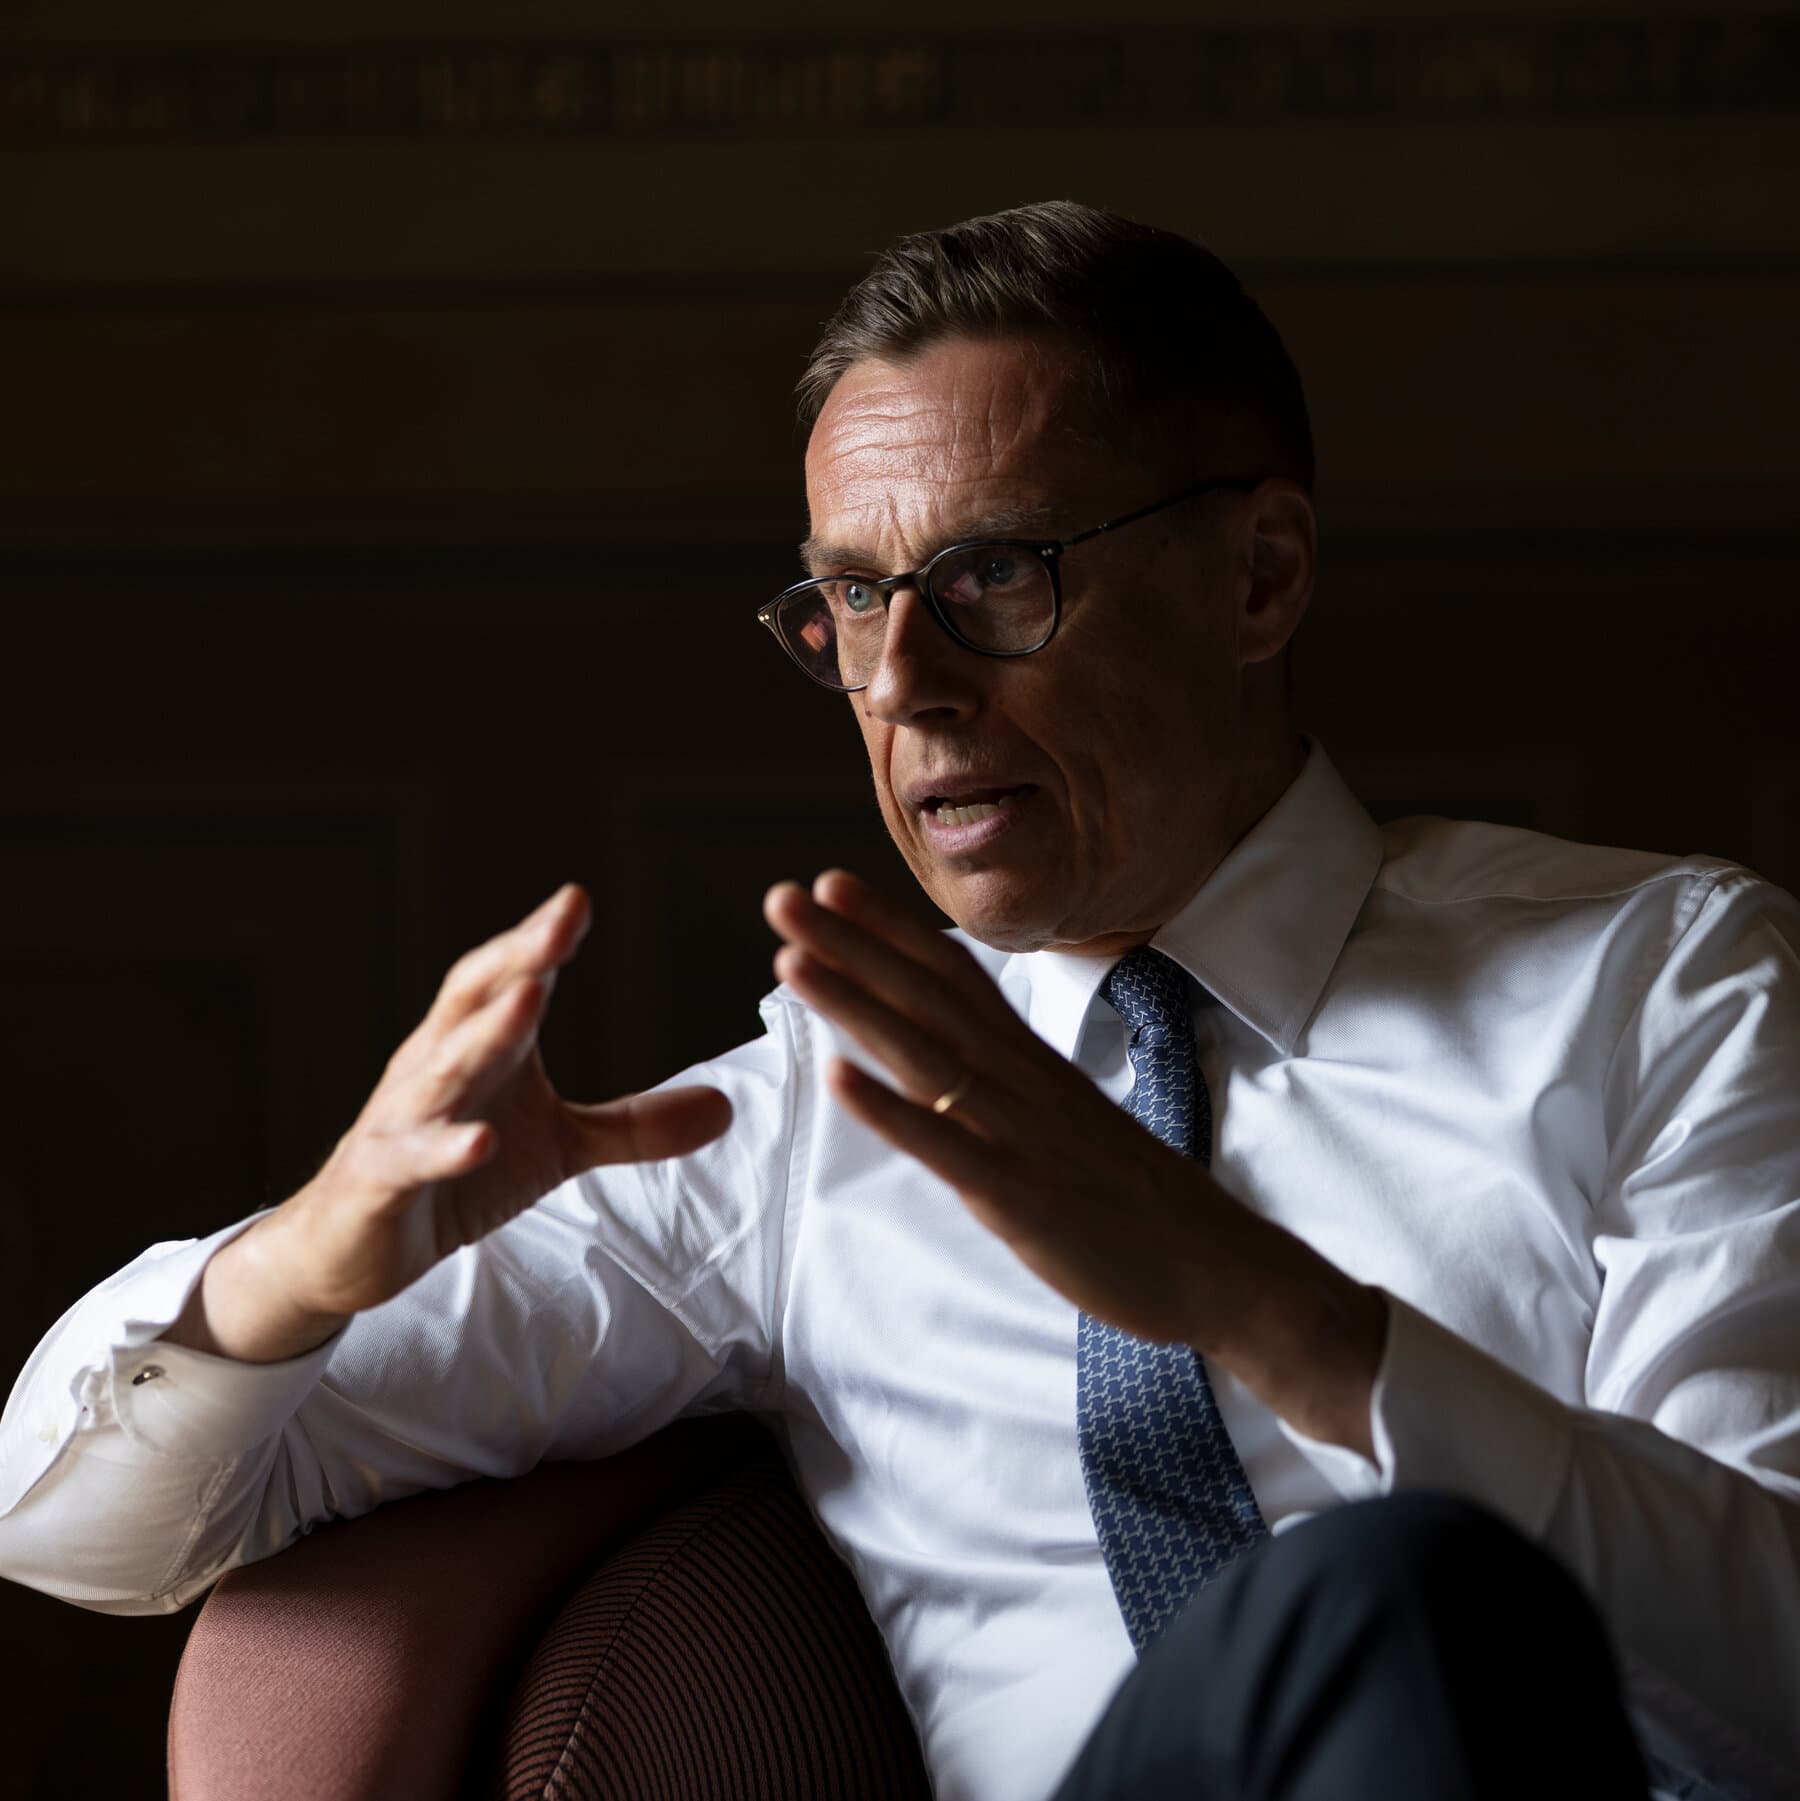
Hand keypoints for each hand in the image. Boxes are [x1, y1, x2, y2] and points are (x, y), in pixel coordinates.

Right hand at [180, 885, 730, 1356]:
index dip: (538, 939)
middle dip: (518, 959)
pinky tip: (480, 1141)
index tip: (578, 899)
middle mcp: (432, 1069)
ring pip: (441, 1069)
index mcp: (475, 1047)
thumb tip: (726, 1107)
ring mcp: (401, 1122)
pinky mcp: (380, 1181)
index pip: (506, 978)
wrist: (349, 1247)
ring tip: (528, 999)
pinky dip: (445, 1148)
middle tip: (560, 920)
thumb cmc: (454, 1173)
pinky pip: (411, 1158)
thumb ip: (633, 1126)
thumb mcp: (557, 1148)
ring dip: (484, 1034)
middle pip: (473, 1002)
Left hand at [763, 869, 1256, 1347]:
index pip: (952, 977)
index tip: (828, 885)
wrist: (1221, 1266)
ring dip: (854, 1005)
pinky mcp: (1021, 1194)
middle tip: (781, 897)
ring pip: (925, 1055)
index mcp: (1031, 1064)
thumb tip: (959, 1055)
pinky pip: (946, 1146)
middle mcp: (1021, 1082)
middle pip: (925, 997)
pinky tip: (835, 1078)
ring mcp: (1020, 1133)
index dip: (888, 930)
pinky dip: (889, 1111)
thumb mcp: (1069, 1121)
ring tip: (790, 961)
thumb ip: (1013, 1083)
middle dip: (850, 945)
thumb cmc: (1140, 1200)